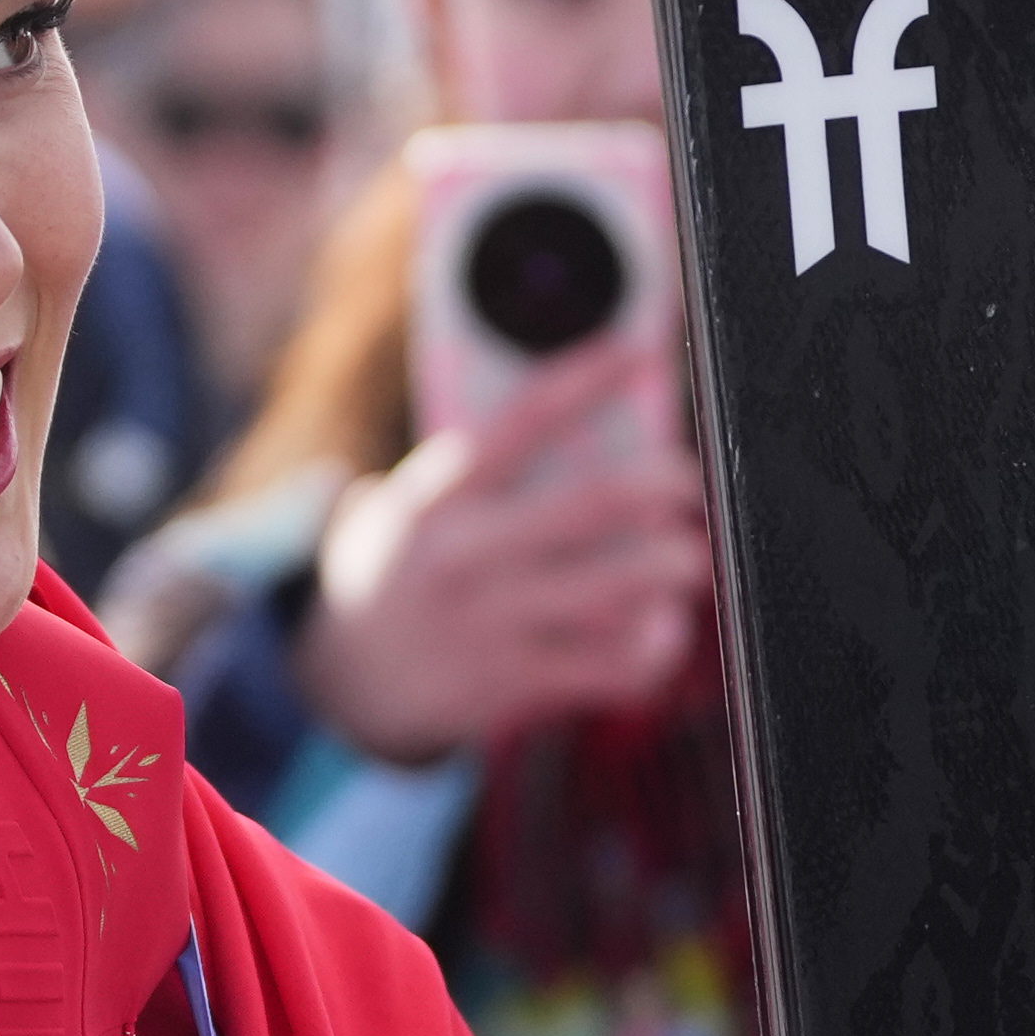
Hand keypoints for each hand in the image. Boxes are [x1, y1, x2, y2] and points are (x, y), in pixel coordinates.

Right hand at [300, 334, 707, 760]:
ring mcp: (491, 623)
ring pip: (615, 589)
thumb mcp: (410, 505)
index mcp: (437, 496)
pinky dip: (655, 646)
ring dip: (671, 566)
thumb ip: (478, 467)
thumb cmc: (403, 570)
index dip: (592, 377)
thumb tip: (587, 415)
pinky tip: (665, 627)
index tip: (642, 353)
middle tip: (686, 482)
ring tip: (687, 558)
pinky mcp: (514, 682)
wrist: (347, 682)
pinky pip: (611, 665)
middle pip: (591, 503)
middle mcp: (464, 554)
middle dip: (661, 484)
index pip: (525, 417)